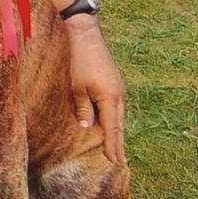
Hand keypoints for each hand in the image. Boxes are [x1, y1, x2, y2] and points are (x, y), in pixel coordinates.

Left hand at [65, 17, 125, 164]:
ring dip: (116, 131)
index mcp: (110, 98)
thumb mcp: (77, 88)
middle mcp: (119, 95)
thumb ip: (83, 108)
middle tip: (119, 160)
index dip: (113, 146)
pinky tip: (110, 123)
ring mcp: (119, 88)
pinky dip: (114, 118)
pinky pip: (116, 106)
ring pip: (119, 115)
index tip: (116, 161)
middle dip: (118, 142)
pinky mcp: (115, 82)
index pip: (112, 129)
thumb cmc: (80, 62)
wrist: (88, 37)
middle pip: (119, 124)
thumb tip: (86, 127)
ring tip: (115, 146)